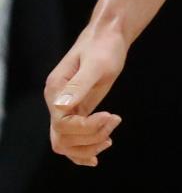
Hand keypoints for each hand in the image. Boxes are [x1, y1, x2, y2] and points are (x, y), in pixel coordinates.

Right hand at [45, 23, 128, 166]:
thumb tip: (60, 107)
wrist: (109, 36)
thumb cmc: (104, 46)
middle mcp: (55, 101)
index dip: (87, 127)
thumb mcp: (96, 64)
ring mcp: (64, 107)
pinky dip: (82, 150)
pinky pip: (72, 138)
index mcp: (55, 90)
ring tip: (109, 139)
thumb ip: (79, 85)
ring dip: (87, 147)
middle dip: (90, 138)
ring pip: (65, 143)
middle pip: (62, 138)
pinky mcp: (77, 110)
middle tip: (114, 122)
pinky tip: (95, 155)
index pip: (62, 123)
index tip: (111, 117)